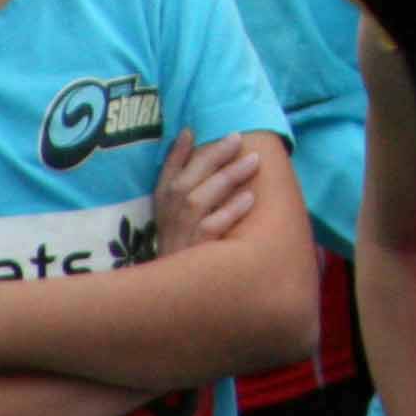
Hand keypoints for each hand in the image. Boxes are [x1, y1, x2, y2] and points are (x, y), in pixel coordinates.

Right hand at [152, 128, 262, 253]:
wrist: (177, 285)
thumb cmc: (182, 236)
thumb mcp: (172, 206)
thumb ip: (179, 170)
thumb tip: (188, 133)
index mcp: (162, 201)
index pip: (168, 172)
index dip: (178, 151)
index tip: (194, 130)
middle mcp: (169, 214)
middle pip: (187, 181)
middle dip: (213, 157)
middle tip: (238, 138)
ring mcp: (182, 232)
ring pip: (200, 200)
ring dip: (226, 178)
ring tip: (253, 160)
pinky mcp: (198, 250)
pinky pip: (213, 227)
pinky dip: (230, 212)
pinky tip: (248, 198)